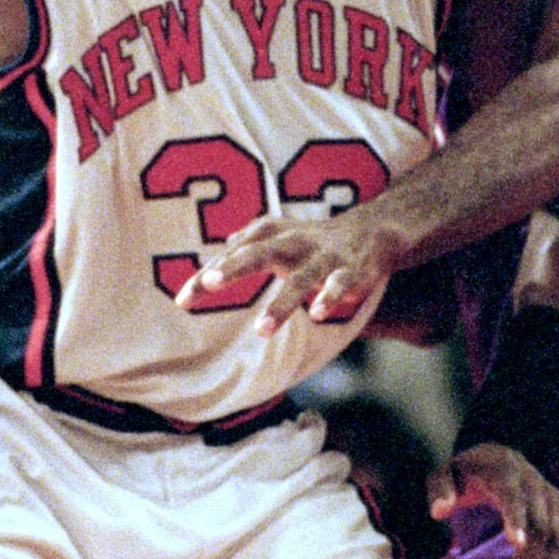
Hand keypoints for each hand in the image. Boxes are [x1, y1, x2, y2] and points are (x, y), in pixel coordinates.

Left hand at [177, 209, 403, 333]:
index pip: (234, 256)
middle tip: (211, 283)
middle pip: (260, 253)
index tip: (182, 301)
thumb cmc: (318, 239)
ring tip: (261, 330)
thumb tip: (223, 246)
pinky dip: (330, 297)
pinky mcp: (353, 269)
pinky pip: (341, 284)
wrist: (375, 229)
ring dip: (282, 304)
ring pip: (301, 279)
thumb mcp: (282, 235)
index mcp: (274, 238)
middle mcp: (295, 243)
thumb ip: (251, 243)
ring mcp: (324, 257)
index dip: (208, 277)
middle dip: (236, 267)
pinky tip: (318, 315)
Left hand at [429, 440, 558, 558]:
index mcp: (505, 472)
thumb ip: (439, 489)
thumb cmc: (467, 472)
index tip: (517, 545)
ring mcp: (552, 497)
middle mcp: (534, 484)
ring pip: (558, 538)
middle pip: (540, 525)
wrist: (501, 455)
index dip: (518, 518)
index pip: (515, 496)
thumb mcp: (444, 473)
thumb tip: (439, 512)